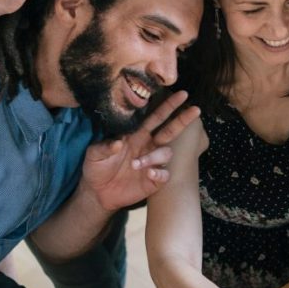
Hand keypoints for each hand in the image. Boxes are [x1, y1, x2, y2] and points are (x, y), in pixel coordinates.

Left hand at [81, 91, 200, 210]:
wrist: (97, 192)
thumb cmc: (96, 168)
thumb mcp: (94, 154)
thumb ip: (104, 146)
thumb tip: (118, 142)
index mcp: (136, 135)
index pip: (155, 117)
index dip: (168, 106)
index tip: (182, 94)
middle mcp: (147, 146)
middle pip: (170, 130)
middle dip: (182, 119)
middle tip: (195, 109)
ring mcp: (152, 163)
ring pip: (166, 153)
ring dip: (154, 157)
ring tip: (136, 164)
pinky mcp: (153, 180)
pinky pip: (164, 174)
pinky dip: (159, 173)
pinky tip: (149, 174)